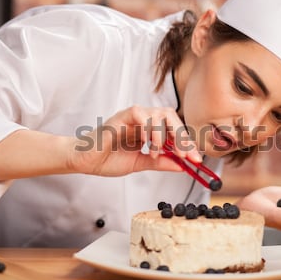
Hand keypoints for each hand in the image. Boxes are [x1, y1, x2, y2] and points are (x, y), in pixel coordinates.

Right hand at [68, 105, 201, 175]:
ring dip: (164, 135)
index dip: (187, 143)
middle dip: (182, 137)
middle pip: (171, 117)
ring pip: (160, 113)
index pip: (174, 129)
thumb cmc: (108, 159)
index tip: (196, 160)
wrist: (84, 161)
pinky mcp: (121, 116)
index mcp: (149, 129)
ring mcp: (133, 116)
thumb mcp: (140, 163)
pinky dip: (148, 130)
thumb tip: (183, 166)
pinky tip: (146, 146)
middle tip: (187, 155)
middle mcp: (144, 119)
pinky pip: (140, 114)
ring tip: (158, 154)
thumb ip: (161, 162)